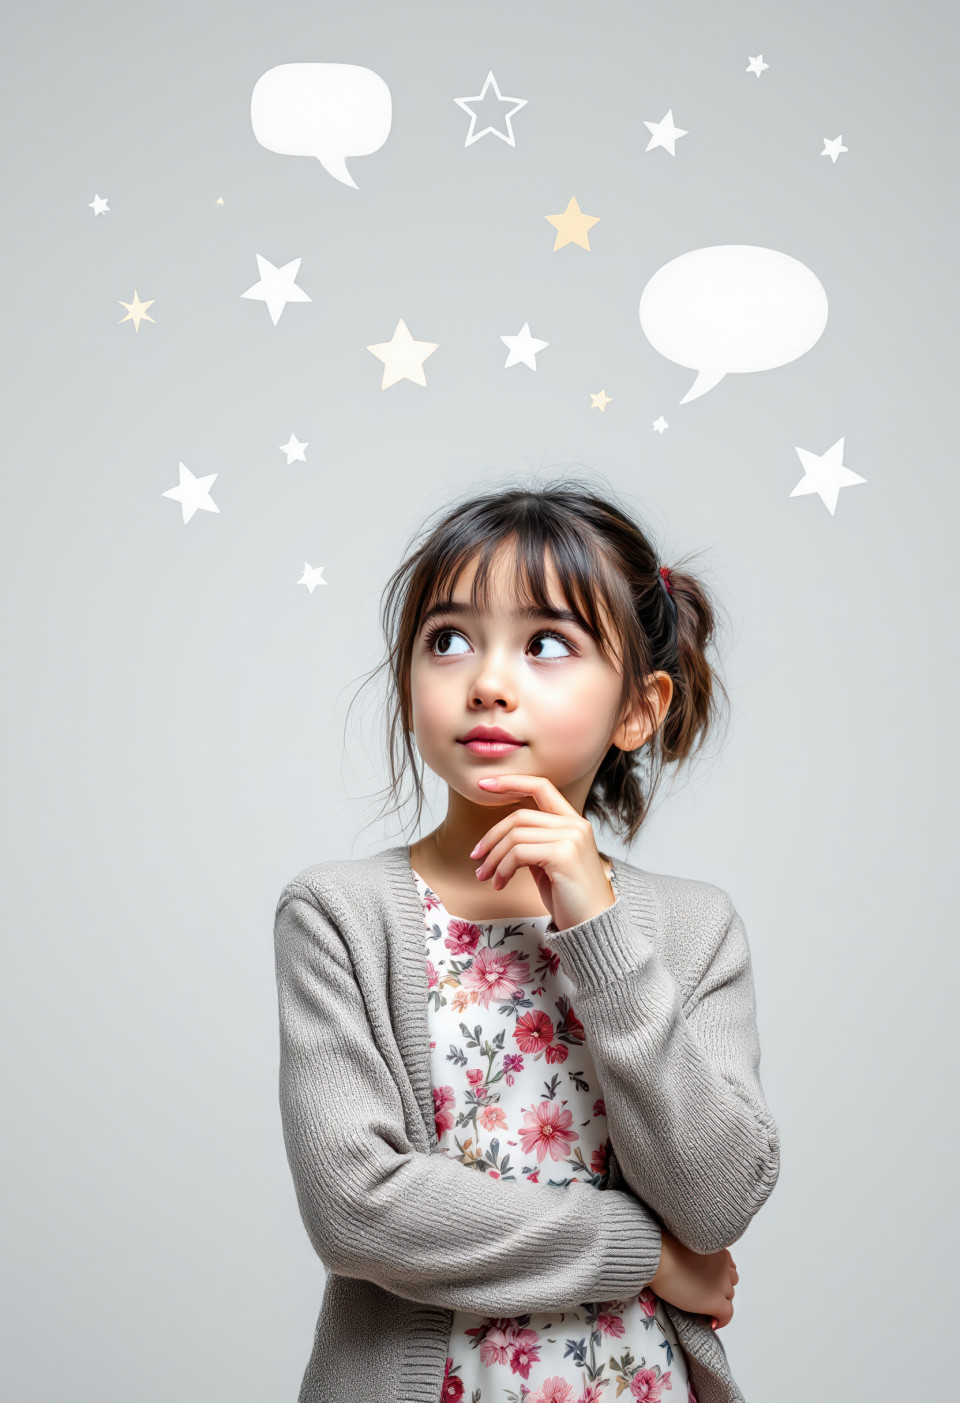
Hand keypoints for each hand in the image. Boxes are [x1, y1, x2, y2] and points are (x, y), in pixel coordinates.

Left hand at [470, 774, 614, 931]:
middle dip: (491, 837)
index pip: (541, 786)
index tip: (484, 783)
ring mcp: (571, 838)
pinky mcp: (562, 855)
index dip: (511, 781)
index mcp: (573, 822)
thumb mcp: (548, 864)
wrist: (593, 925)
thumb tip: (503, 838)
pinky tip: (501, 884)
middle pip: (519, 816)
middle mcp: (575, 825)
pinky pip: (518, 853)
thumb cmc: (569, 897)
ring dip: (493, 859)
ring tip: (486, 877)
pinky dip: (502, 869)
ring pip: (515, 836)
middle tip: (476, 859)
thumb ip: (533, 844)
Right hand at [650, 1227, 739, 1329]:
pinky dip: (722, 1320)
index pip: (727, 1266)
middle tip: (703, 1292)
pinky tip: (713, 1322)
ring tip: (704, 1304)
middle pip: (729, 1281)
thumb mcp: (686, 1245)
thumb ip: (698, 1254)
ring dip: (719, 1300)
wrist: (659, 1260)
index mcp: (718, 1248)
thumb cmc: (664, 1249)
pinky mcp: (715, 1301)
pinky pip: (726, 1314)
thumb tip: (694, 1264)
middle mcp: (724, 1266)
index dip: (719, 1276)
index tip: (710, 1281)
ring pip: (728, 1296)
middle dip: (719, 1287)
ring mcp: (721, 1284)